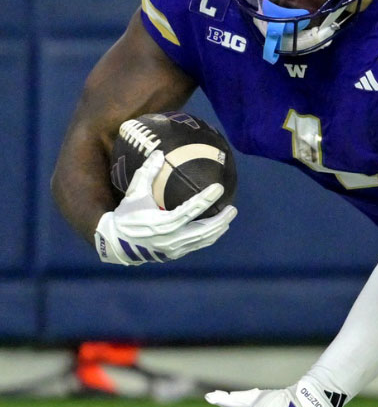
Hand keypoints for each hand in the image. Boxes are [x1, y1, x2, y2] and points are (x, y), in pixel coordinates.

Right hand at [94, 150, 235, 264]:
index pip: (190, 211)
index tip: (219, 188)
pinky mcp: (175, 254)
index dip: (205, 199)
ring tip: (229, 216)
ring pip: (202, 239)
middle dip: (220, 219)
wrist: (116, 242)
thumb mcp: (134, 193)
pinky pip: (197, 245)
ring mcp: (174, 248)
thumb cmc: (126, 215)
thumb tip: (159, 153)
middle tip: (233, 208)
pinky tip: (218, 229)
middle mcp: (171, 238)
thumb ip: (147, 173)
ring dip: (218, 228)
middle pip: (203, 230)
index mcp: (162, 223)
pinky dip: (209, 237)